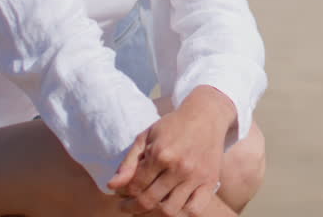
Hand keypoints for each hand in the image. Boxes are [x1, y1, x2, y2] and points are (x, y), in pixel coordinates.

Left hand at [109, 87, 235, 215]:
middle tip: (128, 206)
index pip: (135, 186)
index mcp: (160, 153)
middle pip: (148, 201)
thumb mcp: (146, 137)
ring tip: (147, 208)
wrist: (206, 116)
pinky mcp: (210, 181)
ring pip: (169, 210)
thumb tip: (112, 186)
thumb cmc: (172, 126)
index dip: (123, 193)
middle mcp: (179, 167)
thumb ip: (128, 162)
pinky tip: (171, 205)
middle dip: (132, 207)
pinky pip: (194, 210)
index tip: (121, 193)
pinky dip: (181, 214)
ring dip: (153, 214)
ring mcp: (196, 176)